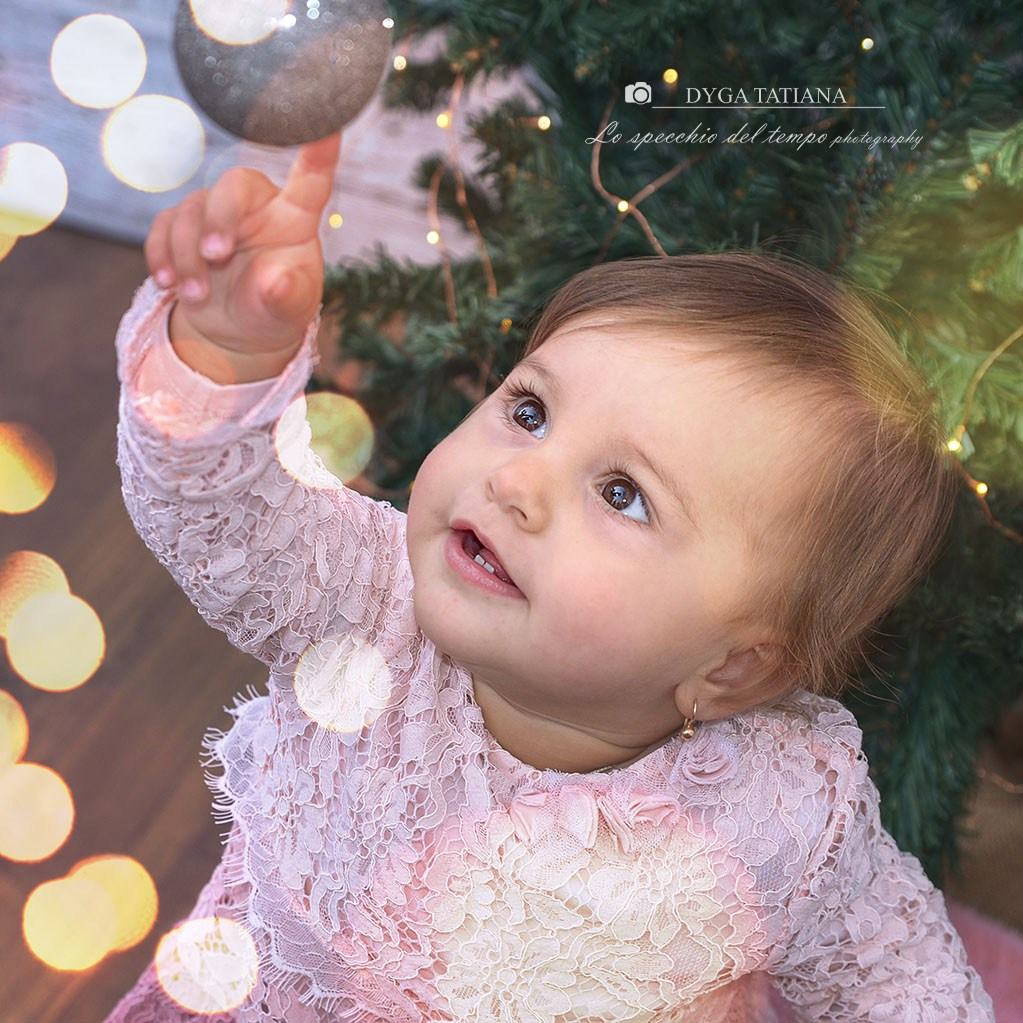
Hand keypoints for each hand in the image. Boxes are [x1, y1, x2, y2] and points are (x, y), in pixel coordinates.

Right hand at [144, 133, 340, 379]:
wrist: (236, 330)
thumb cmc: (273, 310)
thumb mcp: (288, 312)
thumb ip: (287, 296)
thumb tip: (276, 280)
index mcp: (295, 218)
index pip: (311, 180)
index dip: (320, 151)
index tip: (329, 124)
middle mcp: (256, 205)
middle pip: (233, 185)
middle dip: (219, 219)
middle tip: (215, 257)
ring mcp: (216, 212)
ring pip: (191, 212)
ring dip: (187, 256)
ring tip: (197, 297)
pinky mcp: (182, 225)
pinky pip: (163, 227)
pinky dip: (162, 256)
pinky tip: (169, 284)